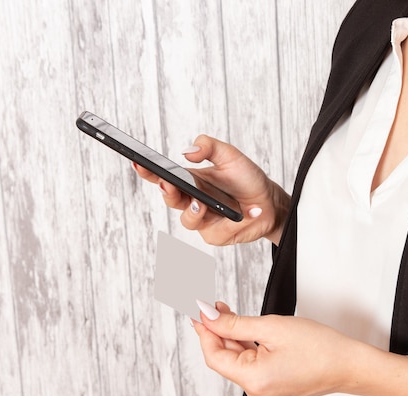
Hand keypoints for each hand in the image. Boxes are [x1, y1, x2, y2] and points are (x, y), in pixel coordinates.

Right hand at [134, 135, 289, 245]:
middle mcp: (192, 201)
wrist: (269, 201)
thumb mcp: (230, 155)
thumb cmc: (246, 178)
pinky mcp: (216, 236)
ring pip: (188, 220)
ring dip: (194, 212)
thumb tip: (188, 152)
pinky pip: (217, 232)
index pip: (163, 177)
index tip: (138, 162)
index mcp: (190, 180)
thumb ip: (209, 147)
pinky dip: (234, 222)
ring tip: (202, 202)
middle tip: (168, 183)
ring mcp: (202, 220)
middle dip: (168, 192)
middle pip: (170, 199)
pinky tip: (249, 211)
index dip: (147, 172)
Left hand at [193, 301, 407, 395]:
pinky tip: (239, 324)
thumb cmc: (321, 348)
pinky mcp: (272, 382)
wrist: (351, 363)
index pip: (214, 355)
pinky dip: (243, 342)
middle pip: (224, 357)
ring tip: (222, 308)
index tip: (196, 308)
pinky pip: (250, 361)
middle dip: (215, 328)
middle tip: (208, 303)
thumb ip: (234, 323)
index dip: (203, 330)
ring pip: (236, 357)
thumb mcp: (271, 327)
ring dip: (229, 333)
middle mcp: (256, 390)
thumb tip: (207, 316)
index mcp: (254, 381)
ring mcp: (264, 388)